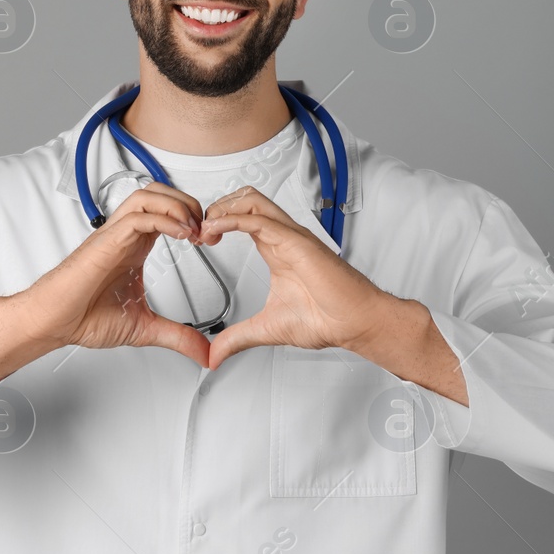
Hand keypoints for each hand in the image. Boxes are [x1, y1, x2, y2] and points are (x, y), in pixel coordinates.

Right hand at [19, 183, 212, 368]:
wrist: (54, 321)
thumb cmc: (84, 316)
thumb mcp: (145, 328)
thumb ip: (178, 337)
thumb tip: (204, 352)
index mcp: (135, 246)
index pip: (167, 211)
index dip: (194, 218)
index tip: (209, 239)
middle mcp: (126, 235)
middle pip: (160, 192)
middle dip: (190, 203)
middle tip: (205, 228)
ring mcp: (115, 235)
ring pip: (148, 195)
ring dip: (177, 205)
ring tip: (192, 228)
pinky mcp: (107, 242)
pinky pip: (137, 216)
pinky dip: (164, 219)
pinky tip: (180, 234)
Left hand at [196, 186, 387, 368]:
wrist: (355, 322)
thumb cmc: (327, 318)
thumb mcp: (266, 329)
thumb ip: (237, 338)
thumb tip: (214, 355)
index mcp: (276, 248)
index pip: (243, 216)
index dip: (217, 221)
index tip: (199, 240)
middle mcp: (283, 237)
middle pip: (245, 199)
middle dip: (216, 207)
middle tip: (198, 231)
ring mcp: (290, 236)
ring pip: (251, 200)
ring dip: (221, 208)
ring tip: (205, 228)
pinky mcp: (296, 242)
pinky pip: (259, 220)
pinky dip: (232, 220)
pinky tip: (215, 229)